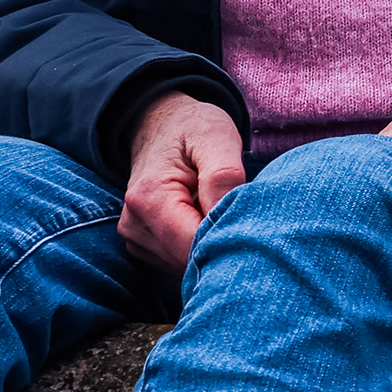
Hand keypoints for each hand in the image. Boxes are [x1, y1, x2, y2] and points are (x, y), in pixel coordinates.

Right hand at [121, 91, 247, 270]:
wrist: (162, 125)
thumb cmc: (193, 129)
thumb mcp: (216, 137)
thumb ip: (223, 176)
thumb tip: (227, 218)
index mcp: (149, 199)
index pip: (191, 246)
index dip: (227, 243)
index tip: (257, 231)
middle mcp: (134, 225)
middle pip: (187, 260)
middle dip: (222, 248)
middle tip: (251, 222)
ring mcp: (135, 238)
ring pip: (184, 266)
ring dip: (211, 249)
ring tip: (227, 217)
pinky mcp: (143, 246)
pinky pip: (178, 263)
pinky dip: (199, 250)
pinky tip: (210, 224)